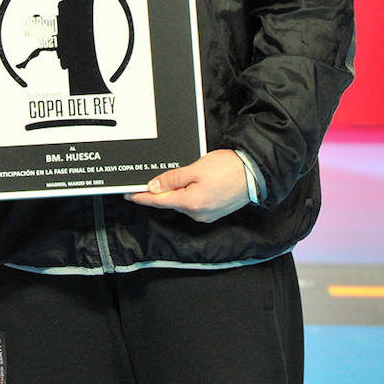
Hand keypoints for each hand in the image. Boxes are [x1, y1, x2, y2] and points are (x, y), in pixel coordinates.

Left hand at [124, 149, 248, 222]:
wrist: (255, 174)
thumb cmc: (228, 168)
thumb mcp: (196, 169)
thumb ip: (173, 179)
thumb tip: (153, 187)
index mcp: (191, 203)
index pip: (159, 201)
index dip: (142, 197)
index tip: (128, 194)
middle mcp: (198, 214)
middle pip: (170, 202)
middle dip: (157, 193)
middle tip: (145, 182)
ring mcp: (206, 215)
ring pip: (181, 203)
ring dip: (174, 193)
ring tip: (171, 180)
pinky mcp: (213, 212)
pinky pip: (192, 204)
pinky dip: (185, 195)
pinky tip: (186, 186)